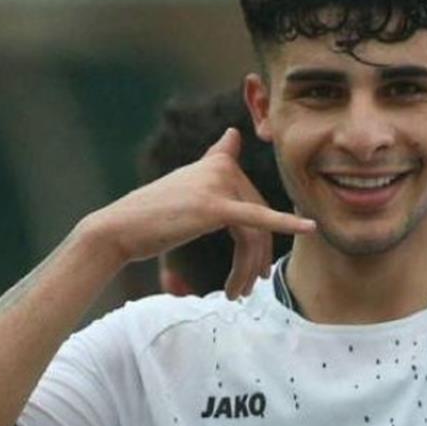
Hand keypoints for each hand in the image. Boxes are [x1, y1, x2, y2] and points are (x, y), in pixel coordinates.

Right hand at [87, 128, 314, 298]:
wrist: (118, 229)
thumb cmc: (149, 216)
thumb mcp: (186, 184)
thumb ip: (214, 162)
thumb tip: (234, 132)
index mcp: (216, 162)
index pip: (253, 195)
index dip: (277, 214)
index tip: (303, 222)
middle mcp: (220, 167)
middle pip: (258, 218)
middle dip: (256, 257)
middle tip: (249, 285)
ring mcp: (218, 184)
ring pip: (254, 231)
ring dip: (250, 266)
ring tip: (239, 292)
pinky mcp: (215, 206)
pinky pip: (256, 221)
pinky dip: (286, 224)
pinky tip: (308, 229)